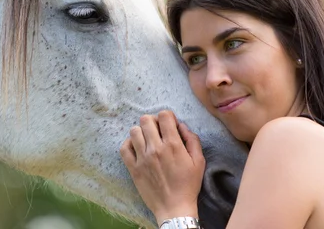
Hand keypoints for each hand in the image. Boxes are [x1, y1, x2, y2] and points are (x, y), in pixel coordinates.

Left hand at [120, 110, 204, 225]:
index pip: (164, 115)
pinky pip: (124, 148)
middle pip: (146, 120)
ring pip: (134, 131)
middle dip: (153, 121)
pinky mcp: (133, 168)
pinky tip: (137, 148)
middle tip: (157, 130)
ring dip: (141, 132)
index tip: (169, 124)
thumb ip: (192, 140)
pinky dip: (129, 144)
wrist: (174, 208)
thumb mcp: (199, 161)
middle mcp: (156, 148)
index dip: (167, 116)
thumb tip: (181, 126)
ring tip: (147, 140)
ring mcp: (142, 158)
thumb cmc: (188, 185)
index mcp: (173, 145)